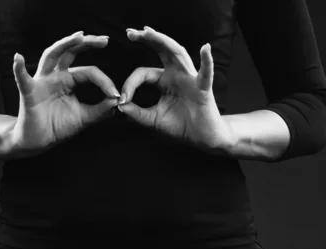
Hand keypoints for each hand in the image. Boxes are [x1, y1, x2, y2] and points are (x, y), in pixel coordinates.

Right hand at [10, 31, 120, 156]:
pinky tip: (18, 58)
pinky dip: (19, 68)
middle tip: (105, 40)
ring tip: (79, 36)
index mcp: (69, 80)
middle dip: (87, 43)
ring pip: (51, 56)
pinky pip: (23, 80)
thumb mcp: (84, 118)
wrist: (39, 141)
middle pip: (71, 52)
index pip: (89, 72)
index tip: (116, 94)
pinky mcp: (29, 93)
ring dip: (64, 44)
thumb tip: (118, 101)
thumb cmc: (58, 127)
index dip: (104, 81)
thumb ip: (101, 110)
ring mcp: (42, 81)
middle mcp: (56, 76)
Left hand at [118, 26, 233, 152]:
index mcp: (163, 81)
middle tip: (130, 32)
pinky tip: (205, 48)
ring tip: (149, 32)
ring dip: (164, 41)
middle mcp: (176, 75)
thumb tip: (119, 105)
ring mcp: (190, 78)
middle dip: (147, 40)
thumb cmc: (180, 127)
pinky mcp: (203, 88)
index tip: (121, 99)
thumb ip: (136, 114)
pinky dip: (207, 61)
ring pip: (178, 54)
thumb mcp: (153, 120)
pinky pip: (206, 73)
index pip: (143, 74)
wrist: (200, 138)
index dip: (130, 84)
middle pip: (161, 51)